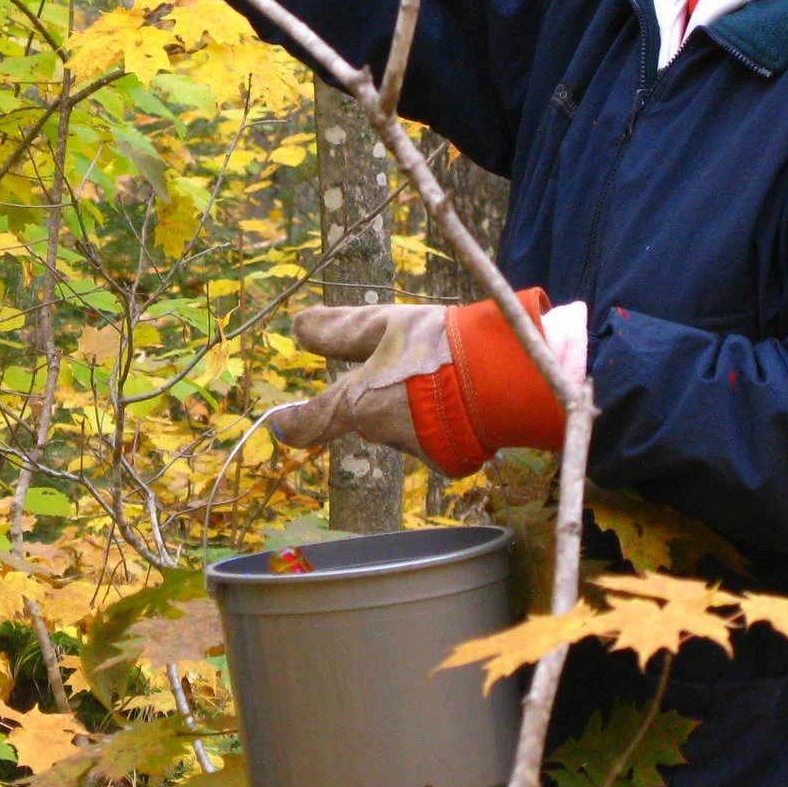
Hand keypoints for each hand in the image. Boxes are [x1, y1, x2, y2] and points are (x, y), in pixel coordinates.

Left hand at [269, 289, 577, 477]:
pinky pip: (435, 441)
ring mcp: (417, 452)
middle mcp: (384, 434)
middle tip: (416, 365)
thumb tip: (298, 325)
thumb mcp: (389, 323)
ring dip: (416, 408)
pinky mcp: (449, 463)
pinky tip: (466, 400)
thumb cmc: (445, 344)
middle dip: (383, 396)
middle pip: (370, 416)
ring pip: (403, 428)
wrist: (508, 377)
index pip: (318, 418)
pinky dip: (442, 423)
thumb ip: (342, 329)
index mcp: (363, 401)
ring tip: (450, 377)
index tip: (278, 424)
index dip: (295, 423)